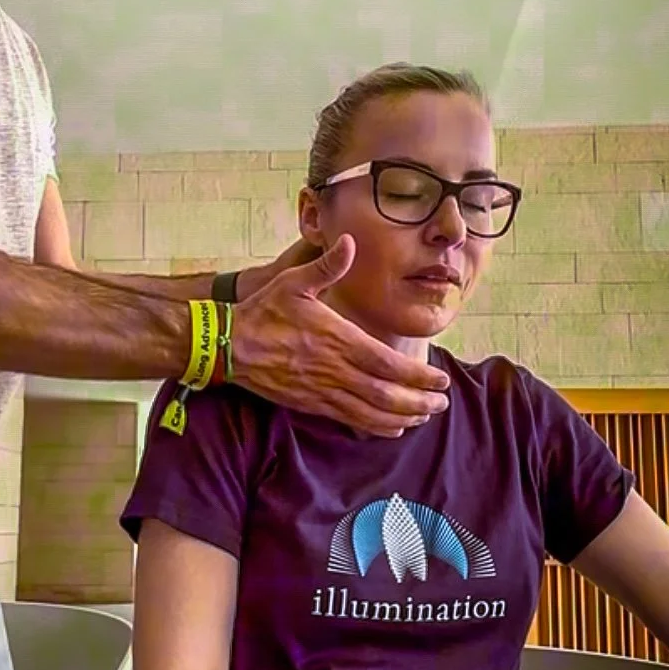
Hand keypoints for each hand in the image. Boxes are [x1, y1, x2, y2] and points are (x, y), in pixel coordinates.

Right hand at [230, 233, 449, 435]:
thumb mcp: (293, 281)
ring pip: (370, 412)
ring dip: (402, 417)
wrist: (226, 345)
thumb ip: (327, 266)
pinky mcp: (310, 403)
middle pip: (385, 393)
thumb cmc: (263, 312)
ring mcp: (322, 389)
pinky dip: (376, 426)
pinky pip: (350, 420)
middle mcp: (333, 368)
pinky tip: (392, 428)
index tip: (439, 381)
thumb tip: (349, 242)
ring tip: (424, 417)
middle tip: (441, 404)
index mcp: (336, 338)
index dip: (417, 376)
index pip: (386, 363)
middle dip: (418, 401)